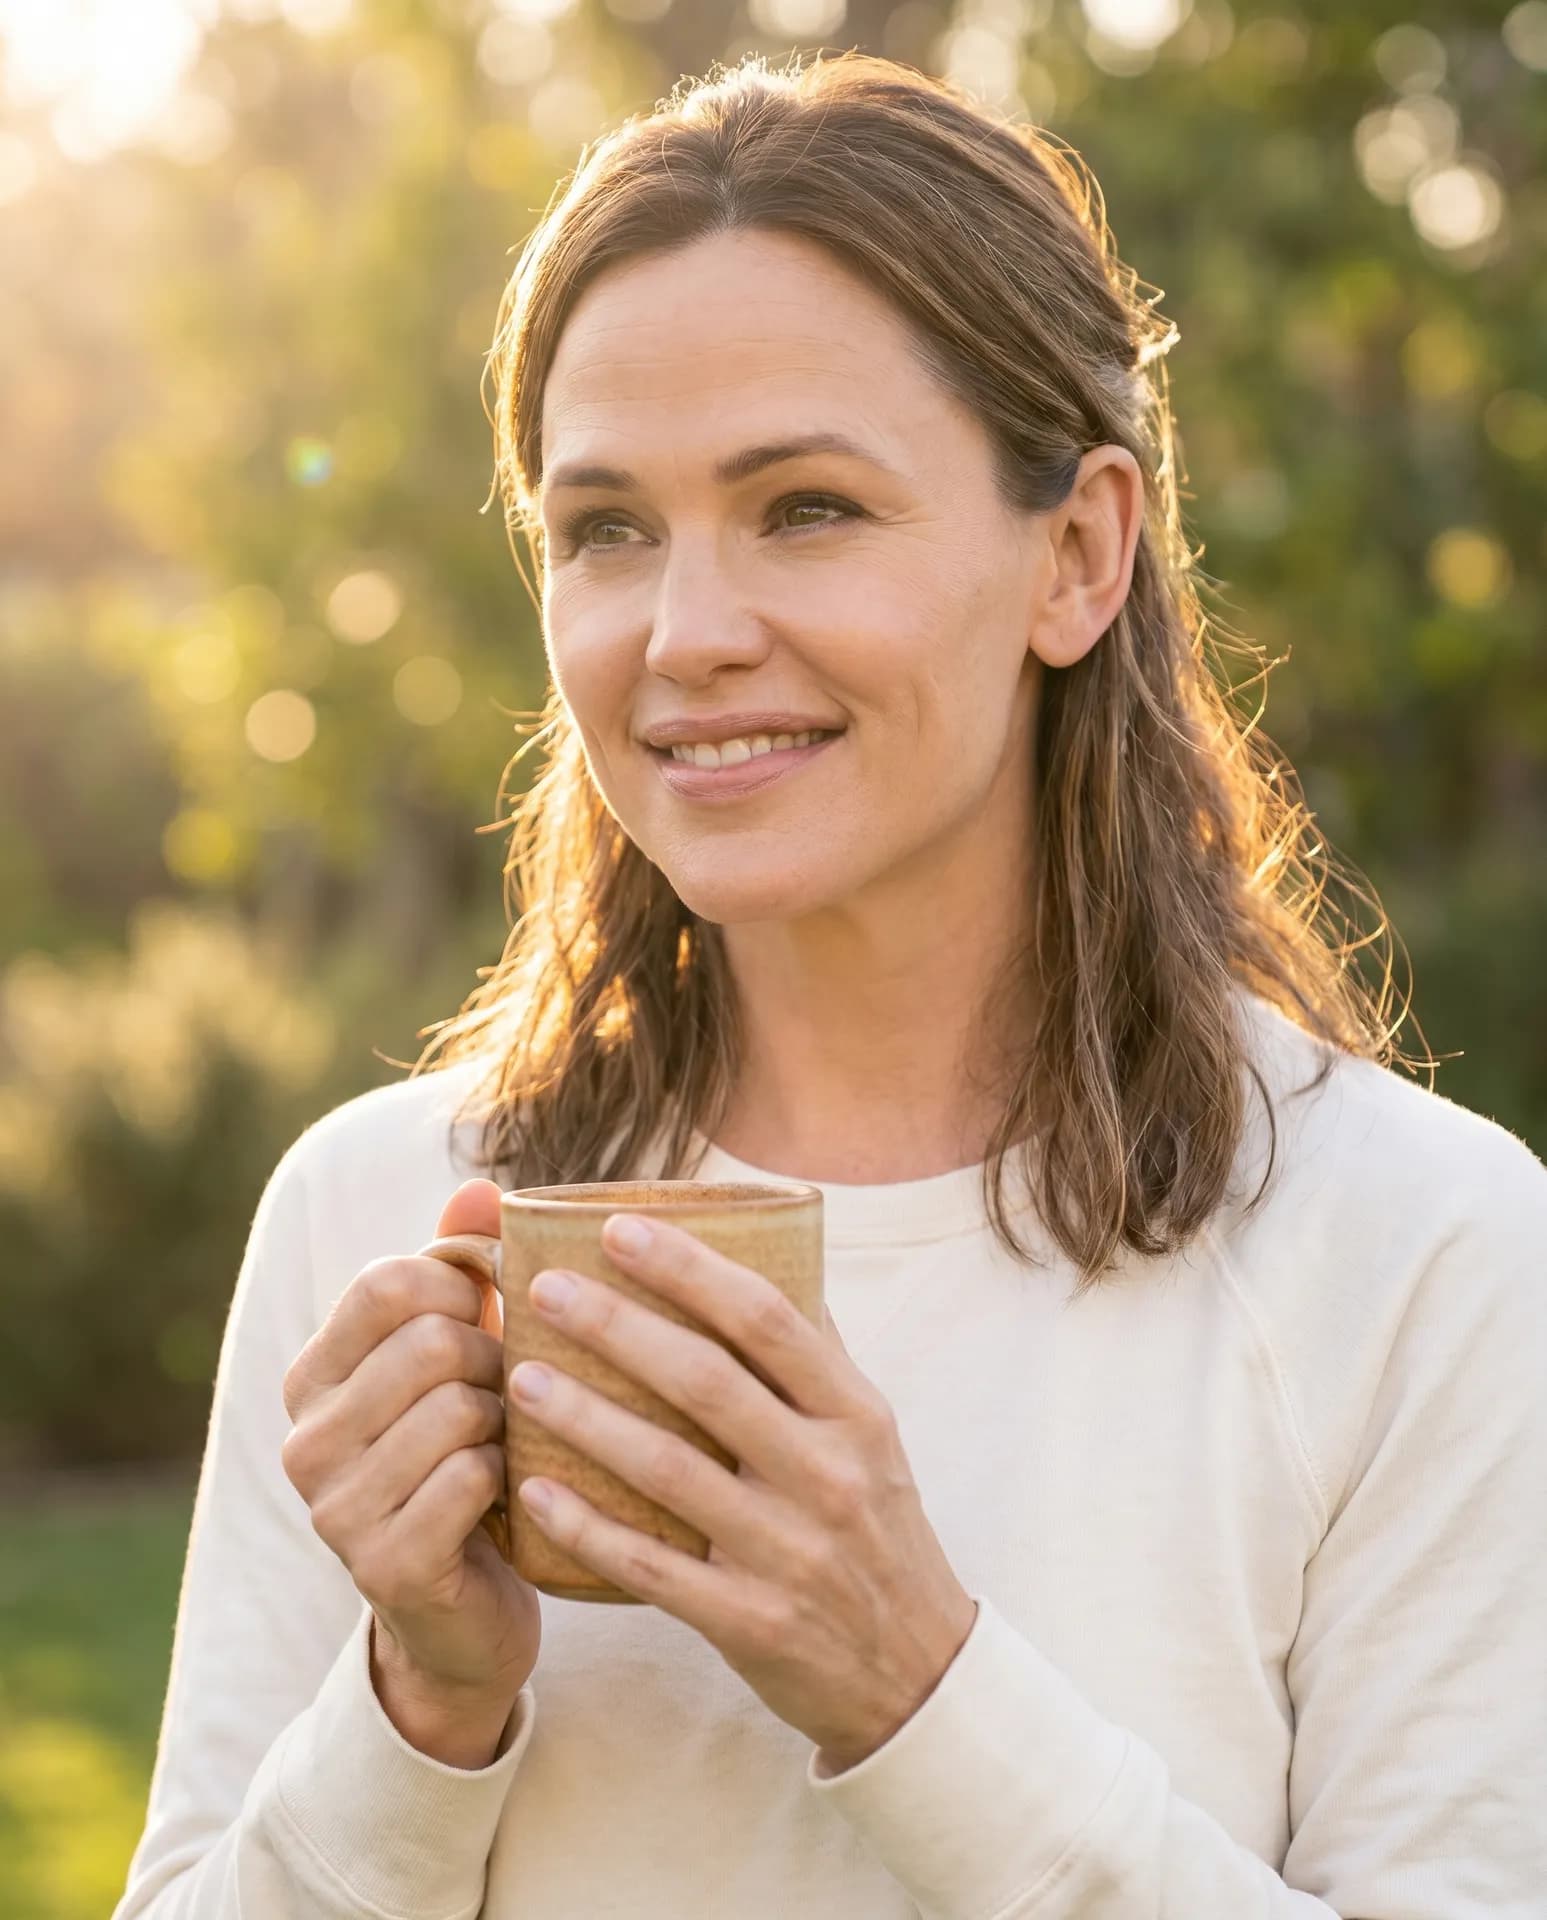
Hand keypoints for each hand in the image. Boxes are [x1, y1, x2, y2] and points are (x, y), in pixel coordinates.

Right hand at [281, 1178, 542, 1739]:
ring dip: (513, 1419)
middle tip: (520, 1391)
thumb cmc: (469, 1463)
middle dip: (502, 1357)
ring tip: (518, 1440)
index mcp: (312, 1376)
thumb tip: (482, 1188)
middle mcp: (305, 1439)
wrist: (466, 1619)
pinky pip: (470, 1477)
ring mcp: (335, 1509)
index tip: (496, 1317)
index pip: (387, 1281)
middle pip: (432, 1341)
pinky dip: (511, 1476)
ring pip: (458, 1407)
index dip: (465, 1286)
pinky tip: (514, 1493)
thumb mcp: (460, 1360)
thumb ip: (460, 1272)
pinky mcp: (384, 1565)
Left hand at [508, 1211, 977, 1772]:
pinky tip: (534, 1492)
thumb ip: (817, 1358)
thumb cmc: (878, 1530)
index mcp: (856, 1415)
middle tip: (544, 1288)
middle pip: (706, 1382)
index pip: (768, 1319)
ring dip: (586, 1419)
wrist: (916, 1674)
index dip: (689, 1269)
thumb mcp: (873, 1438)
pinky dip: (588, 1528)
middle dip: (618, 1327)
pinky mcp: (750, 1622)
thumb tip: (771, 1255)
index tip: (617, 1228)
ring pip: (668, 1470)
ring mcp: (788, 1552)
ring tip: (522, 1377)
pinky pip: (651, 1568)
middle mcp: (827, 1475)